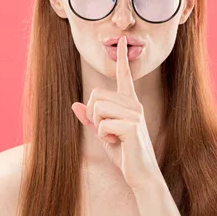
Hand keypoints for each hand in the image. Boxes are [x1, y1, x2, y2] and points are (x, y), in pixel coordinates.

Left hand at [71, 35, 161, 190]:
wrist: (141, 174)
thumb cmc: (125, 154)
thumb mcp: (103, 135)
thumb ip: (91, 119)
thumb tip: (75, 105)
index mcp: (129, 103)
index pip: (124, 76)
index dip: (122, 58)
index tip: (122, 40)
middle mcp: (134, 104)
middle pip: (96, 94)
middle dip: (92, 113)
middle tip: (105, 130)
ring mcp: (135, 114)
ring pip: (98, 107)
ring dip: (98, 125)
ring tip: (112, 137)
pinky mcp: (132, 126)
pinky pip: (103, 122)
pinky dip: (103, 135)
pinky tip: (116, 143)